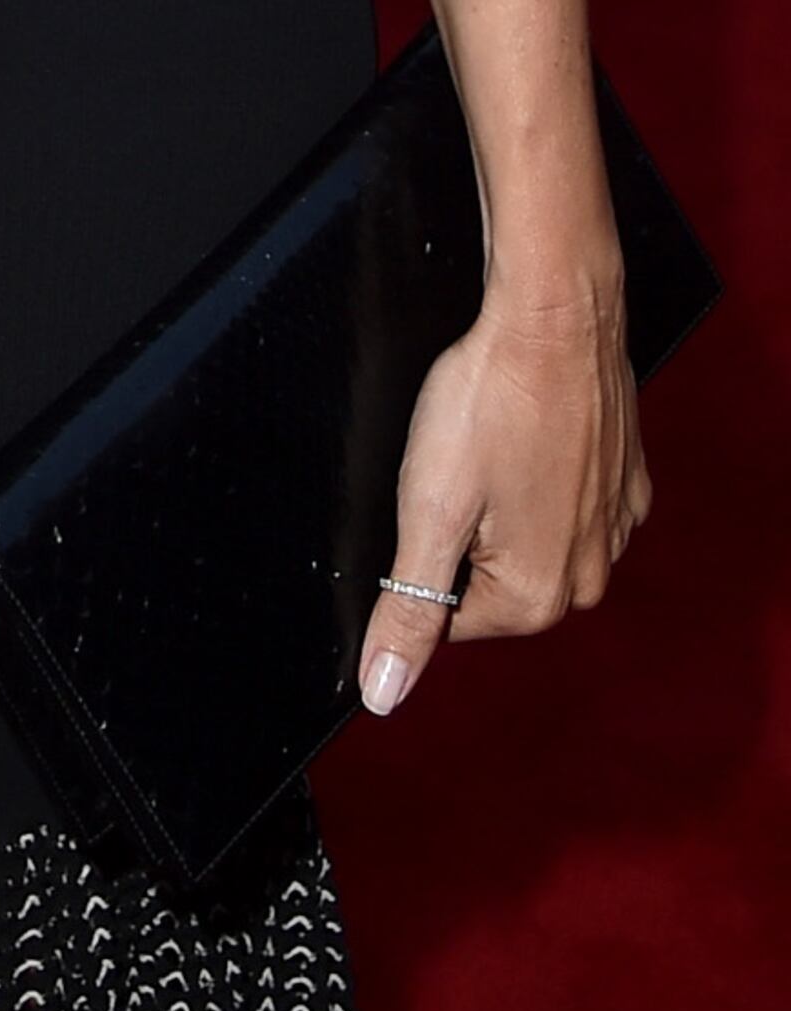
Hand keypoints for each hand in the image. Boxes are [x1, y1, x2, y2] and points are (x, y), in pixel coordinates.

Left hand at [361, 264, 647, 715]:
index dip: (416, 559)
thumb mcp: (427, 513)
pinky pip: (562, 502)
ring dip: (499, 502)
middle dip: (461, 533)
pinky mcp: (624, 484)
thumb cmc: (491, 402)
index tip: (426, 503)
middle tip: (458, 468)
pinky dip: (537, 474)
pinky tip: (525, 435)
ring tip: (493, 445)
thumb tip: (385, 693)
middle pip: (487, 583)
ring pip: (525, 540)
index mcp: (536, 598)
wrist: (554, 317)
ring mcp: (613, 529)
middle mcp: (587, 577)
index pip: (445, 617)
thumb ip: (407, 611)